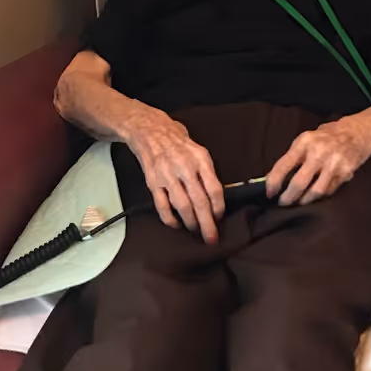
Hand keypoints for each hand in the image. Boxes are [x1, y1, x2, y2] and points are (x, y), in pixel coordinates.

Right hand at [122, 104, 224, 241]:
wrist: (151, 132)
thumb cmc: (179, 144)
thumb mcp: (200, 152)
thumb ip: (209, 174)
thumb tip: (219, 198)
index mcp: (200, 160)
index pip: (214, 188)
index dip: (218, 207)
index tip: (220, 217)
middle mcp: (184, 167)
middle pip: (200, 201)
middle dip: (207, 223)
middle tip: (212, 237)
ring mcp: (167, 176)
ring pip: (182, 206)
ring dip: (191, 222)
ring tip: (196, 231)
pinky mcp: (153, 183)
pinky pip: (162, 206)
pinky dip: (170, 219)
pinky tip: (177, 225)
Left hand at [266, 113, 370, 206]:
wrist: (358, 132)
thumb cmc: (328, 136)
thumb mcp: (306, 139)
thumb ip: (292, 157)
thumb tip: (272, 177)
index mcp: (305, 142)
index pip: (283, 165)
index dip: (273, 182)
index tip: (269, 192)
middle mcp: (319, 152)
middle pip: (299, 183)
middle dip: (288, 197)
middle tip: (283, 203)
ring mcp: (334, 163)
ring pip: (315, 191)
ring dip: (304, 200)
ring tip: (299, 201)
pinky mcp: (345, 173)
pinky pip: (328, 191)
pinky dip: (319, 195)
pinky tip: (315, 194)